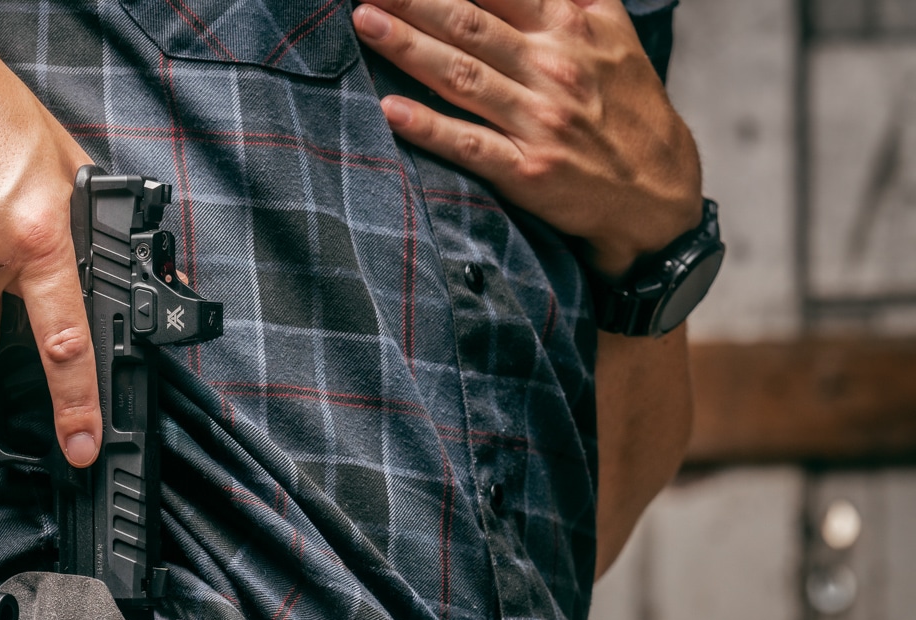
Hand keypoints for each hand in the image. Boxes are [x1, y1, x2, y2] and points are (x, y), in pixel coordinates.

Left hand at [352, 0, 702, 276]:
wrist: (657, 194)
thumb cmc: (626, 108)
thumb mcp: (615, 34)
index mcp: (572, 28)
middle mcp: (554, 67)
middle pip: (469, 22)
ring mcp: (539, 120)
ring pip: (461, 75)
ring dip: (407, 46)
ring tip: (364, 21)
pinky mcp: (527, 170)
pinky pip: (469, 143)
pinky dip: (429, 126)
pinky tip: (391, 109)